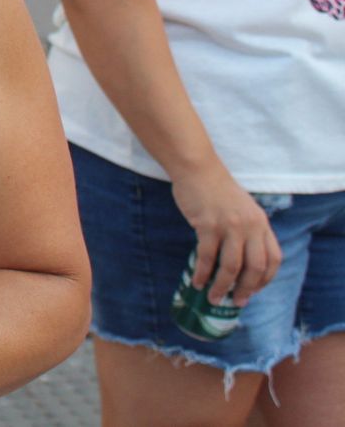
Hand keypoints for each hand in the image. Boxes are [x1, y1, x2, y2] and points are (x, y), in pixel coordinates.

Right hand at [171, 162, 280, 305]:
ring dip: (222, 286)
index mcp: (262, 223)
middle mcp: (250, 227)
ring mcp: (230, 226)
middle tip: (236, 301)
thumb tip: (240, 261)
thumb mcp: (243, 209)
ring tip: (213, 297)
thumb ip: (248, 230)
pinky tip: (197, 281)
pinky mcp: (208, 226)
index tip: (254, 290)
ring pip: (231, 267)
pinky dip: (202, 273)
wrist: (198, 169)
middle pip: (254, 268)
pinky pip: (206, 257)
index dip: (265, 280)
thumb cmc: (217, 190)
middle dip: (245, 290)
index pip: (273, 259)